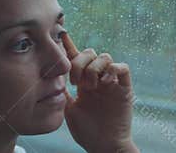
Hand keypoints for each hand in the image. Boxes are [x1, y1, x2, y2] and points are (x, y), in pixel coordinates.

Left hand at [61, 33, 138, 152]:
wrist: (103, 145)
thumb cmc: (87, 131)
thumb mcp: (69, 109)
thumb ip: (62, 92)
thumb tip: (51, 77)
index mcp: (83, 82)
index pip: (76, 58)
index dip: (69, 45)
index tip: (60, 33)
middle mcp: (97, 78)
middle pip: (90, 53)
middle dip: (79, 62)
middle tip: (74, 81)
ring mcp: (111, 82)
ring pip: (105, 57)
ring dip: (94, 68)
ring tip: (89, 86)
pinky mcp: (124, 88)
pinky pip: (122, 68)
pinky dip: (112, 70)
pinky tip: (103, 82)